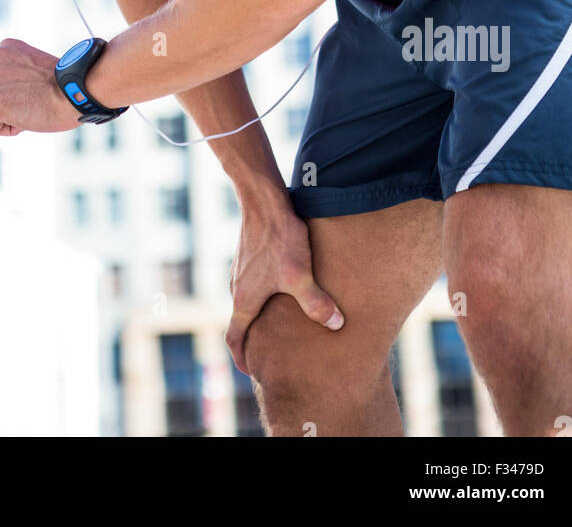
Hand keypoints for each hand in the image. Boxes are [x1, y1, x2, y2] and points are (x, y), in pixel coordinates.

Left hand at [0, 38, 80, 135]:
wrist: (76, 91)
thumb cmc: (63, 86)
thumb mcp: (32, 68)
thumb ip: (12, 73)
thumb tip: (3, 91)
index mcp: (2, 48)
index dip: (14, 94)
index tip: (34, 89)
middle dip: (7, 106)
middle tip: (33, 98)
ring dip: (9, 117)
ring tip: (31, 104)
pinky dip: (11, 129)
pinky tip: (28, 114)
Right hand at [225, 196, 344, 373]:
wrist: (264, 200)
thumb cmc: (279, 237)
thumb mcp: (299, 274)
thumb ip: (316, 303)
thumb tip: (337, 325)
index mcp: (245, 299)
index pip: (234, 337)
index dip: (242, 357)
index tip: (251, 371)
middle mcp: (238, 287)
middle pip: (240, 321)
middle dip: (252, 340)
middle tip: (268, 354)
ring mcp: (242, 270)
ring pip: (247, 301)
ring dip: (258, 317)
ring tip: (278, 326)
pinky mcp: (250, 255)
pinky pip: (253, 283)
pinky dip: (262, 296)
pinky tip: (282, 290)